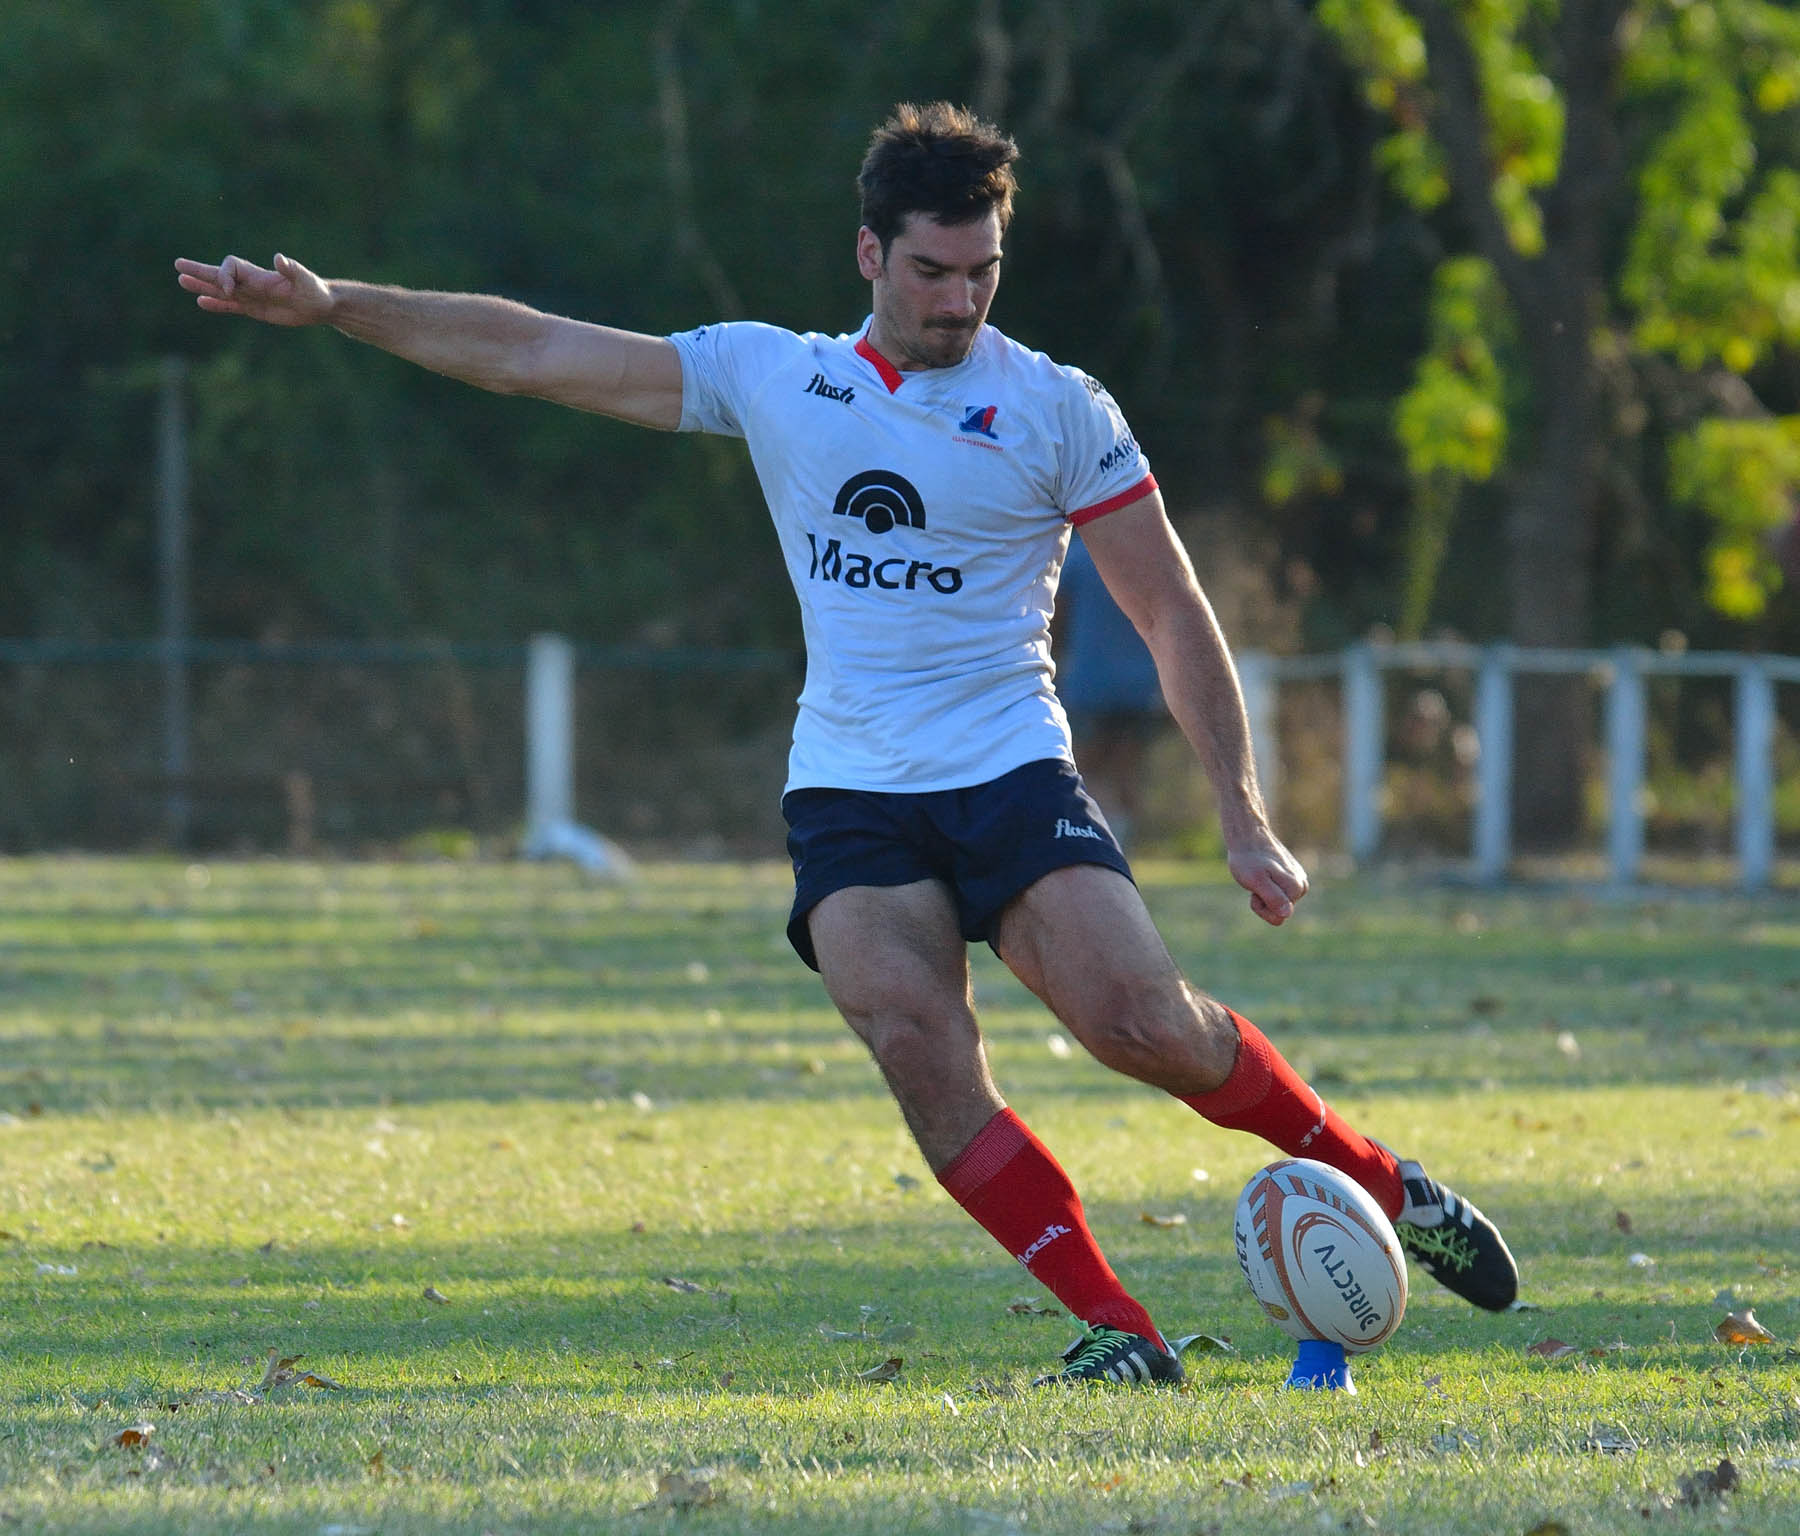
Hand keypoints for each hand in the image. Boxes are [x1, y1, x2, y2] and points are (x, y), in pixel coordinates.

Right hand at [174, 252, 332, 325]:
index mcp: (258, 275)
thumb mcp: (305, 279)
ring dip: (202, 286)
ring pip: (221, 290)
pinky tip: (202, 302)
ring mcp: (251, 296)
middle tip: (178, 265)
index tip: (229, 291)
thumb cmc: (315, 290)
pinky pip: (231, 307)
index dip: (224, 276)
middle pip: (219, 275)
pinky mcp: (255, 309)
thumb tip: (278, 258)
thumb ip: (291, 269)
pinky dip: (217, 305)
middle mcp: (250, 283)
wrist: (321, 305)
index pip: (230, 267)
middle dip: (199, 271)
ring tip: (181, 281)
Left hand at [1226, 828, 1308, 926]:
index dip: (1262, 907)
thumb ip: (1273, 898)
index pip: (1278, 918)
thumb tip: (1287, 913)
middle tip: (1254, 882)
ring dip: (1265, 894)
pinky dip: (1267, 886)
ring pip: (1279, 903)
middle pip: (1280, 912)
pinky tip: (1263, 873)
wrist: (1248, 835)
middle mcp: (1302, 885)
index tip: (1254, 890)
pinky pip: (1278, 892)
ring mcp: (1298, 879)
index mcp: (1296, 888)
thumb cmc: (1248, 860)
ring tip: (1258, 876)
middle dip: (1263, 902)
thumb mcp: (1256, 881)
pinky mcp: (1291, 875)